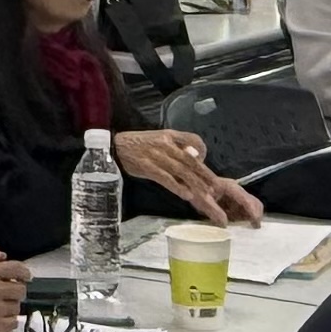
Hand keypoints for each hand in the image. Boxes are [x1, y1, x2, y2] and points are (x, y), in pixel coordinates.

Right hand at [0, 246, 29, 331]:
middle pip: (21, 290)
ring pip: (16, 308)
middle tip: (8, 292)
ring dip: (10, 306)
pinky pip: (11, 324)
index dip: (24, 272)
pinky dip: (8, 321)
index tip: (25, 276)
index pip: (18, 269)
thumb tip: (2, 256)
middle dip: (16, 290)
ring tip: (0, 306)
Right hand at [116, 129, 262, 224]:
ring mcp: (157, 156)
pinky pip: (166, 178)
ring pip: (181, 171)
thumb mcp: (159, 138)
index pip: (194, 139)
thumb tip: (195, 156)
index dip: (202, 152)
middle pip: (191, 161)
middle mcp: (166, 144)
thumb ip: (177, 145)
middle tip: (217, 188)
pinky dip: (177, 186)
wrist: (113, 146)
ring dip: (196, 184)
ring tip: (207, 196)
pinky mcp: (147, 167)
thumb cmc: (138, 144)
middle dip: (206, 175)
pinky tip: (187, 195)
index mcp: (170, 135)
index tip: (204, 163)